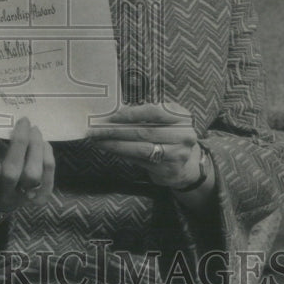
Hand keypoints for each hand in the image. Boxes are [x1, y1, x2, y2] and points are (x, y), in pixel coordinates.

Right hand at [0, 117, 55, 219]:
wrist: (9, 194)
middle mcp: (2, 196)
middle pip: (10, 172)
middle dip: (19, 143)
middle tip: (23, 121)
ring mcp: (22, 199)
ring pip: (32, 174)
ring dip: (35, 147)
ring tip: (34, 130)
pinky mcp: (40, 198)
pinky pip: (47, 176)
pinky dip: (47, 157)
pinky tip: (43, 143)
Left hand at [86, 101, 203, 189]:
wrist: (188, 164)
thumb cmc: (170, 135)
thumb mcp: (166, 119)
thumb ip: (146, 114)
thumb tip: (114, 113)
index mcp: (181, 117)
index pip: (155, 112)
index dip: (132, 113)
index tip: (112, 116)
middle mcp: (183, 136)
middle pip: (144, 132)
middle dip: (116, 130)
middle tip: (96, 129)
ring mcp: (176, 155)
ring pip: (140, 149)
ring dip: (115, 145)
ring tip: (98, 140)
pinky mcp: (167, 170)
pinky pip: (139, 161)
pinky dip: (122, 154)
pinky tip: (109, 149)